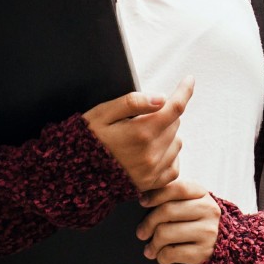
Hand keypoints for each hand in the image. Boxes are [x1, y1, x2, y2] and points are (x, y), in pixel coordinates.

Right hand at [83, 77, 192, 192]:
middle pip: (175, 123)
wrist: (74, 176)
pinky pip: (174, 165)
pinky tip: (152, 152)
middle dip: (164, 114)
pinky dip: (168, 155)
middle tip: (141, 117)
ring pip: (176, 143)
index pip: (175, 107)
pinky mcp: (152, 183)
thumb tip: (160, 98)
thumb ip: (132, 103)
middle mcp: (151, 153)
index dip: (185, 91)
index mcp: (141, 132)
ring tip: (141, 136)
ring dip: (167, 135)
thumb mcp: (102, 114)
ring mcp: (153, 170)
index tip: (189, 80)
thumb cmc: (87, 141)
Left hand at [137, 178, 221, 263]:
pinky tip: (160, 255)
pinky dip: (161, 256)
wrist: (216, 243)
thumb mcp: (186, 204)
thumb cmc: (191, 220)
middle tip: (140, 232)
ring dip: (152, 243)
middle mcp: (209, 210)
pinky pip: (171, 253)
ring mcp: (208, 232)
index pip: (178, 188)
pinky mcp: (203, 251)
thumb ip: (169, 199)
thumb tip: (143, 202)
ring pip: (166, 233)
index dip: (157, 194)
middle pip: (168, 211)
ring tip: (149, 248)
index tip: (142, 202)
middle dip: (148, 223)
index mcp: (202, 194)